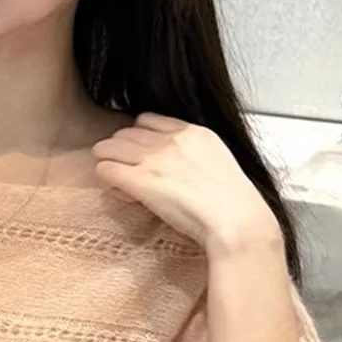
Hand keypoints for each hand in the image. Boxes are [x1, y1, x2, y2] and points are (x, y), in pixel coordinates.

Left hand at [93, 114, 282, 255]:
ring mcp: (154, 159)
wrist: (235, 220)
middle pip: (126, 132)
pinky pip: (106, 169)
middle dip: (118, 147)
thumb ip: (191, 159)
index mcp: (193, 132)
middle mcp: (170, 141)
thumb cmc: (231, 203)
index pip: (148, 120)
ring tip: (110, 175)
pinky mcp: (141, 181)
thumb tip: (171, 170)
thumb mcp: (215, 164)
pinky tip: (113, 188)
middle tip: (119, 165)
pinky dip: (105, 177)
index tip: (136, 150)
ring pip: (110, 147)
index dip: (137, 135)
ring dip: (106, 160)